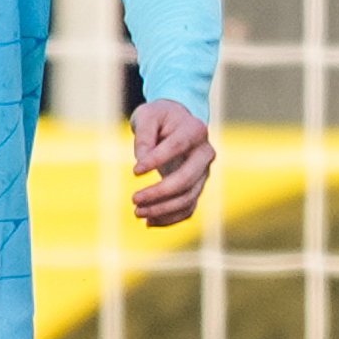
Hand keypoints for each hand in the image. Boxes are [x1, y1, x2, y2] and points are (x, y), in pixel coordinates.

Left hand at [129, 98, 213, 227]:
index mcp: (195, 130)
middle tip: (134, 199)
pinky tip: (149, 222)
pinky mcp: (197, 187)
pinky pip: (188, 208)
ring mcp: (204, 173)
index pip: (178, 147)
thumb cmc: (158, 117)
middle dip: (159, 193)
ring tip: (137, 212)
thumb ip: (143, 134)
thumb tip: (142, 161)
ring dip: (162, 209)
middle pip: (186, 179)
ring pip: (188, 198)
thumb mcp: (147, 116)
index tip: (135, 171)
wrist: (174, 124)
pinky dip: (170, 218)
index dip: (157, 160)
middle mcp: (205, 153)